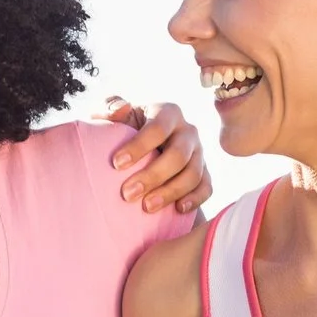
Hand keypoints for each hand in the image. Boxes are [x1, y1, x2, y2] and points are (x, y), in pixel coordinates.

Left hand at [101, 97, 212, 215]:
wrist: (140, 148)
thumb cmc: (124, 128)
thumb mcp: (114, 114)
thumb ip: (110, 107)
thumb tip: (121, 108)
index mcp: (167, 112)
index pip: (158, 128)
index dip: (139, 146)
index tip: (116, 164)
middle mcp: (188, 131)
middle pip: (178, 154)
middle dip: (153, 175)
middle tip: (127, 194)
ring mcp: (198, 153)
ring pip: (193, 173)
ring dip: (170, 192)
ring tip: (146, 207)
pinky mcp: (204, 173)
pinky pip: (206, 187)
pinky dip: (195, 199)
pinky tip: (177, 209)